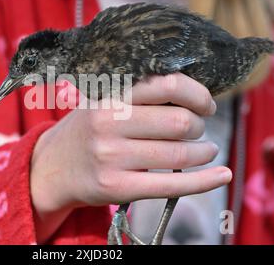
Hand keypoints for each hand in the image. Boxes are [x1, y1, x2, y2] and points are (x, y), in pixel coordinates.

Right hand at [31, 73, 231, 242]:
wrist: (51, 169)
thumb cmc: (85, 131)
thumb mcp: (102, 103)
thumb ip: (138, 98)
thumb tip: (192, 97)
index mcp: (110, 98)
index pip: (166, 85)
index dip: (197, 94)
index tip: (206, 104)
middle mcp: (109, 125)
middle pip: (179, 122)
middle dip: (199, 125)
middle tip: (198, 129)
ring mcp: (112, 159)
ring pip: (179, 154)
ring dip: (204, 152)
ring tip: (206, 150)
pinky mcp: (117, 188)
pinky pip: (172, 186)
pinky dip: (204, 182)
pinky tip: (221, 175)